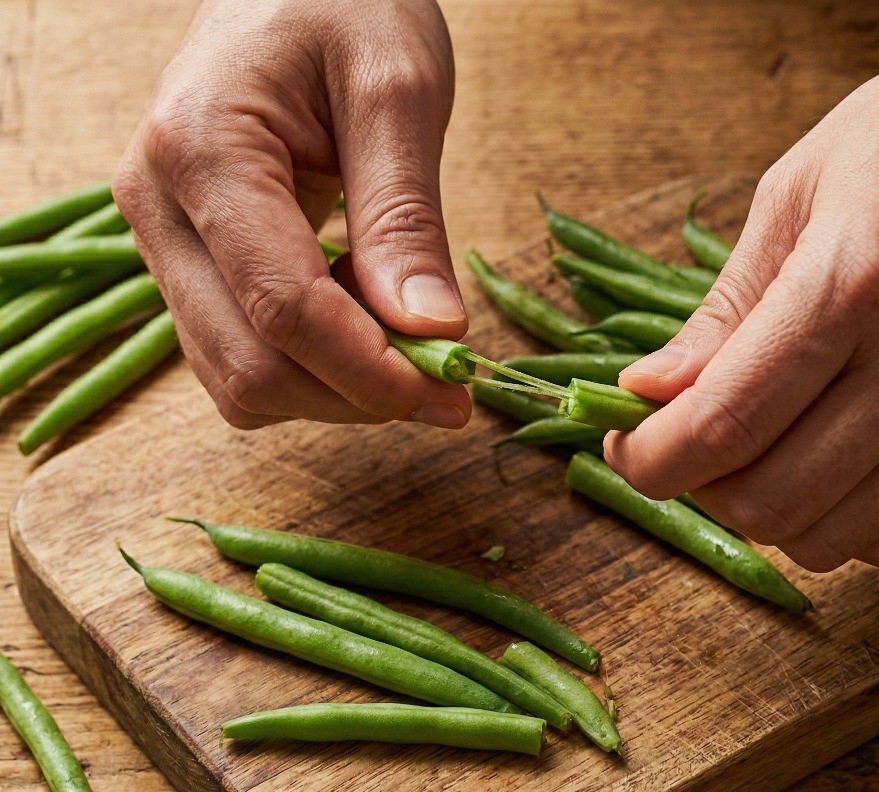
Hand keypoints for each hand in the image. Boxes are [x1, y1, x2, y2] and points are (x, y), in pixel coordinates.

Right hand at [114, 0, 470, 429]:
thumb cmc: (345, 3)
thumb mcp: (397, 91)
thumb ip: (406, 219)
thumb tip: (432, 333)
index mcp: (202, 150)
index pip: (283, 308)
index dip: (371, 372)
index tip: (452, 396)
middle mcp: (159, 207)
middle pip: (252, 366)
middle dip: (357, 396)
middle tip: (447, 387)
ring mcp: (163, 242)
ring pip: (241, 380)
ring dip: (335, 391)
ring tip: (407, 345)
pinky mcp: (187, 265)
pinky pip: (240, 358)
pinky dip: (311, 370)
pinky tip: (361, 326)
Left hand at [606, 0, 878, 571]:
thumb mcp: (792, 196)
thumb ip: (721, 313)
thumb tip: (648, 393)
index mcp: (853, 285)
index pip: (723, 425)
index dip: (650, 458)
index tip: (625, 445)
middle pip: (770, 502)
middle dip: (698, 488)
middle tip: (684, 444)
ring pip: (826, 538)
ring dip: (761, 512)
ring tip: (750, 454)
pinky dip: (830, 522)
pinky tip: (817, 466)